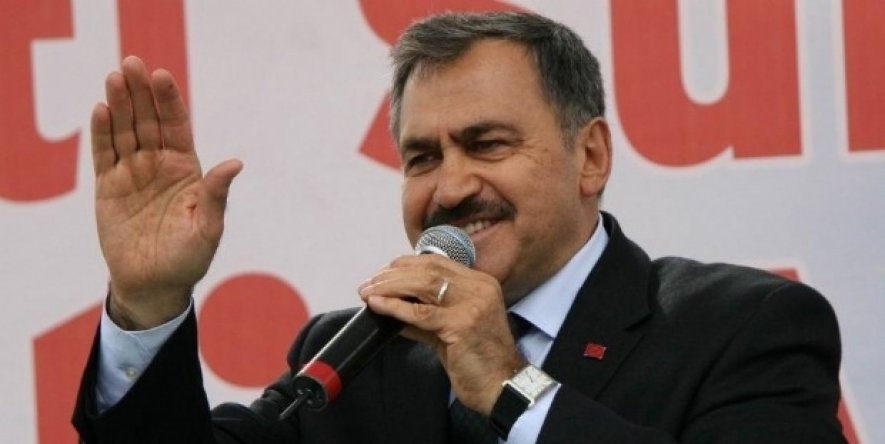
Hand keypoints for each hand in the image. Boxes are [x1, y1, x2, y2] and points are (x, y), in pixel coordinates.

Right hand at [92, 55, 241, 328]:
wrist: (155, 284)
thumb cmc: (189, 257)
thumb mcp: (208, 227)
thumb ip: (217, 194)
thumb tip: (236, 163)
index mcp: (187, 168)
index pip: (177, 126)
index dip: (169, 102)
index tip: (163, 76)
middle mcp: (159, 164)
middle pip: (148, 121)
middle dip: (141, 93)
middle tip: (132, 63)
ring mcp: (133, 173)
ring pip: (124, 132)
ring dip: (119, 105)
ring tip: (114, 78)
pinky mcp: (109, 187)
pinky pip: (104, 155)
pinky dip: (101, 134)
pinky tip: (100, 110)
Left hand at [358, 254, 524, 413]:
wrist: (502, 387)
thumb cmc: (480, 362)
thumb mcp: (450, 330)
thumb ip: (425, 316)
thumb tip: (393, 308)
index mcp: (480, 284)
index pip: (437, 262)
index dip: (405, 264)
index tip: (382, 273)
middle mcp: (479, 288)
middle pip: (428, 269)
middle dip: (393, 274)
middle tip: (369, 283)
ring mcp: (472, 305)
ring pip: (423, 285)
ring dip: (390, 286)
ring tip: (368, 292)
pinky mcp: (462, 325)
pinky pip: (421, 313)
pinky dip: (395, 307)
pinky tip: (378, 305)